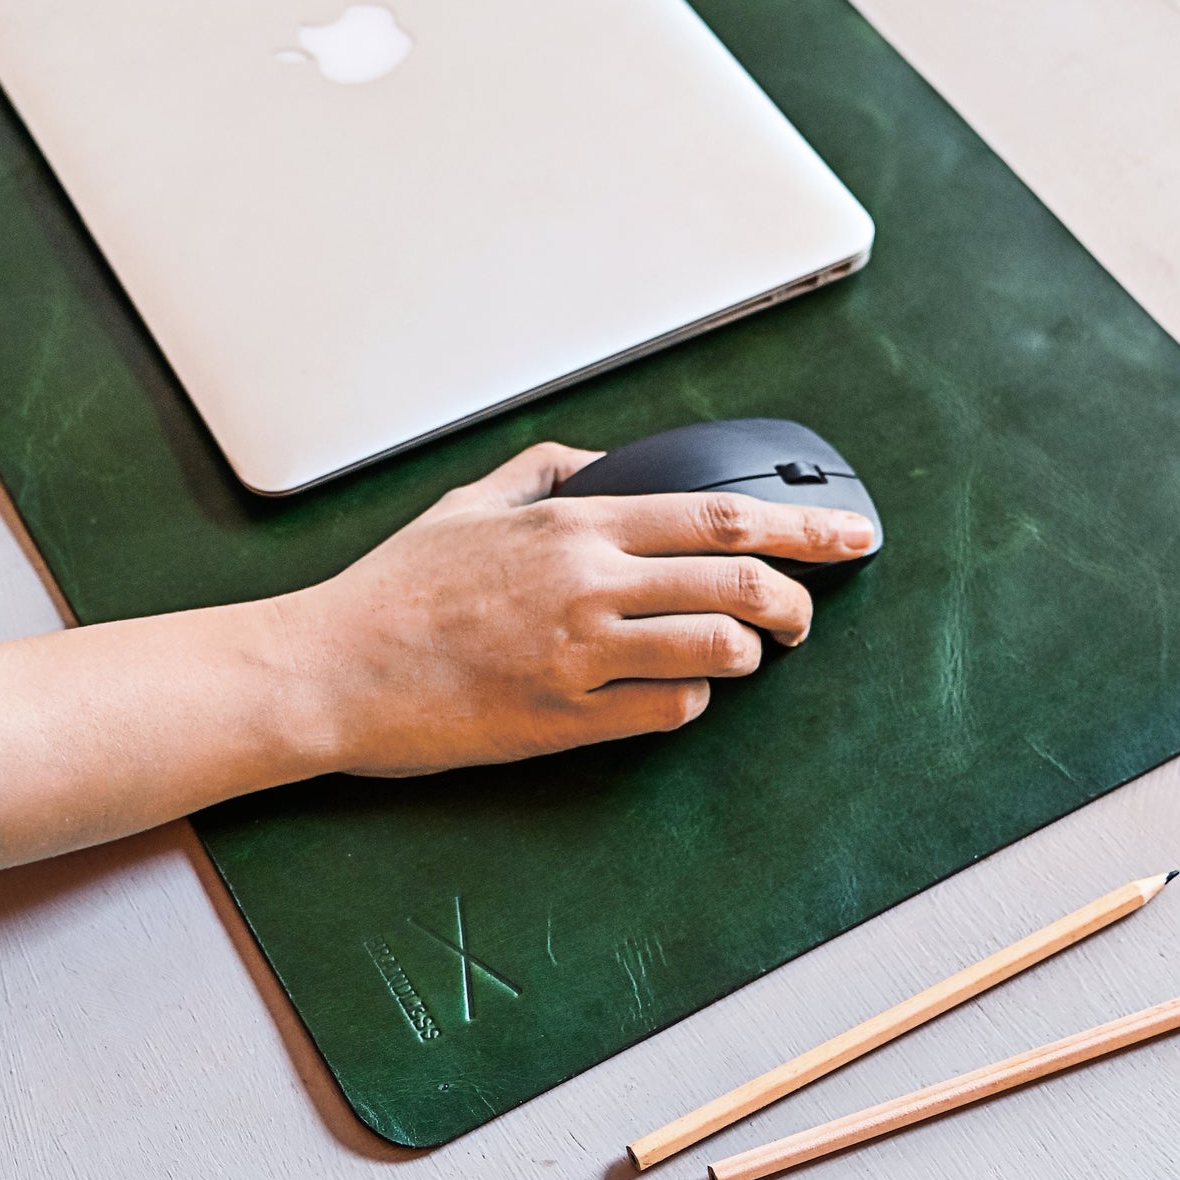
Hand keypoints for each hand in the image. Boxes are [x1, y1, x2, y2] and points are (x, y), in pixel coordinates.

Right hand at [277, 440, 875, 779]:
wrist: (330, 669)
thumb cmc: (392, 590)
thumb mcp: (466, 502)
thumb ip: (542, 470)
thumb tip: (600, 460)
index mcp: (572, 522)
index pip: (717, 512)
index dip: (801, 523)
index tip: (849, 534)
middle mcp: (587, 582)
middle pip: (740, 580)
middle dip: (797, 598)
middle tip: (806, 615)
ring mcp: (580, 653)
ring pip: (718, 650)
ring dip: (747, 654)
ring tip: (741, 655)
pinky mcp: (566, 718)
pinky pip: (669, 712)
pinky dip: (690, 703)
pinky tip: (673, 694)